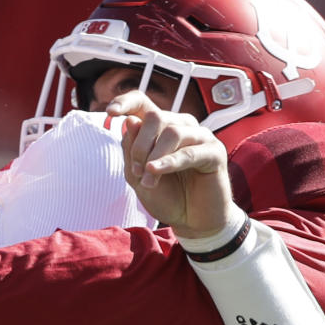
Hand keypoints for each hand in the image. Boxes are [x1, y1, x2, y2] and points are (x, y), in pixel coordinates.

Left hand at [110, 92, 236, 238]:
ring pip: (172, 132)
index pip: (142, 102)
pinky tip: (155, 171)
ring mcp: (200, 137)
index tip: (110, 112)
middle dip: (140, 145)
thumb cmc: (167, 197)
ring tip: (147, 180)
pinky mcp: (215, 153)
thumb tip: (130, 120)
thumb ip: (131, 150)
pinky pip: (189, 152)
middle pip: (155, 117)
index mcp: (160, 127)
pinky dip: (169, 162)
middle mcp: (181, 126)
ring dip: (154, 158)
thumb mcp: (137, 176)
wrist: (192, 222)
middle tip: (136, 171)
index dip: (125, 102)